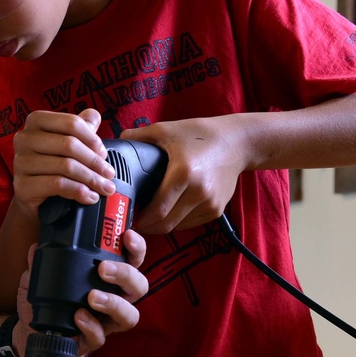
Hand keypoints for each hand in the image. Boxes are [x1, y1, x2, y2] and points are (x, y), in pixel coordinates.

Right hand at [11, 109, 116, 220]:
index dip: (93, 139)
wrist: (33, 197)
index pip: (71, 123)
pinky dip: (78, 191)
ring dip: (91, 179)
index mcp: (36, 121)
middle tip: (109, 174)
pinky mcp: (22, 185)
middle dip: (95, 161)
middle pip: (69, 144)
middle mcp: (24, 138)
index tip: (104, 154)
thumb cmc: (52, 165)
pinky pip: (57, 184)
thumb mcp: (67, 142)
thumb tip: (93, 116)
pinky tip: (89, 197)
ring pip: (65, 166)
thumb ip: (80, 127)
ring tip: (105, 188)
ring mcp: (20, 162)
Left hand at [12, 231, 147, 356]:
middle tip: (103, 268)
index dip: (136, 248)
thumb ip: (39, 264)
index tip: (128, 236)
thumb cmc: (46, 303)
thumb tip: (35, 247)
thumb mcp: (38, 278)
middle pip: (139, 286)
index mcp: (107, 279)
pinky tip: (78, 316)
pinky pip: (101, 336)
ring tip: (92, 296)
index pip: (131, 260)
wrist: (32, 333)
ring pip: (130, 315)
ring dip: (114, 303)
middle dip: (126, 274)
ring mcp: (105, 322)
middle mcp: (113, 299)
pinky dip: (91, 326)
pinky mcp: (93, 340)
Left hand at [119, 117, 248, 233]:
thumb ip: (139, 137)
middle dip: (148, 226)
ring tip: (151, 213)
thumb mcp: (166, 129)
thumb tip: (118, 140)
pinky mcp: (217, 209)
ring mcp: (210, 203)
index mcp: (184, 174)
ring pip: (178, 226)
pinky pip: (191, 223)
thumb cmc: (200, 134)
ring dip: (162, 224)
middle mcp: (199, 193)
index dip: (141, 219)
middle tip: (136, 219)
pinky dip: (178, 220)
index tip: (129, 216)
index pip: (157, 210)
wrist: (237, 142)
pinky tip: (170, 209)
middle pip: (166, 224)